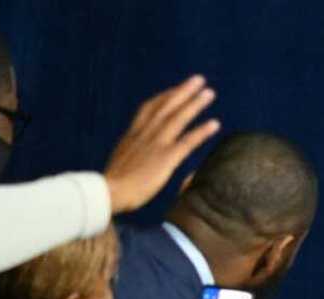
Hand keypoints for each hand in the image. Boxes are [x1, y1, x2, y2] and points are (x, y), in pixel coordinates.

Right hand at [103, 76, 219, 213]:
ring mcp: (155, 145)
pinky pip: (187, 141)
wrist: (108, 193)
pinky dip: (201, 131)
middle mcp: (144, 135)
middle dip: (182, 91)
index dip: (163, 97)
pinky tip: (215, 124)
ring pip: (177, 118)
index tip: (176, 89)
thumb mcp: (120, 165)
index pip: (148, 109)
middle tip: (198, 79)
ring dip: (194, 104)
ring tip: (209, 93)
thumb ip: (130, 157)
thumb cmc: (112, 188)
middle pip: (165, 107)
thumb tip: (134, 160)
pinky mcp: (165, 158)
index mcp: (132, 136)